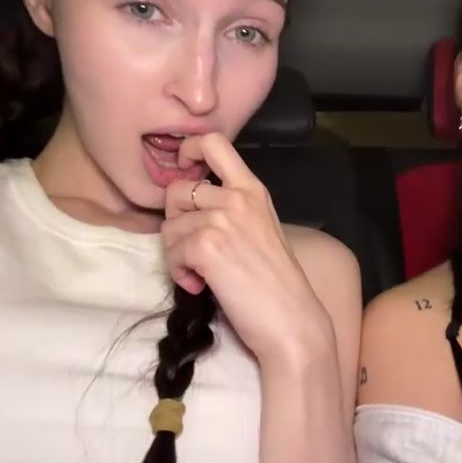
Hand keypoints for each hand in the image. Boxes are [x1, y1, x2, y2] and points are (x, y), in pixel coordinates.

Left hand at [161, 133, 335, 368]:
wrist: (291, 320)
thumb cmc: (278, 283)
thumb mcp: (262, 229)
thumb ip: (234, 209)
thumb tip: (192, 209)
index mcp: (253, 189)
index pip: (213, 142)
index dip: (188, 151)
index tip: (184, 173)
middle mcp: (237, 197)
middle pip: (177, 188)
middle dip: (175, 220)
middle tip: (192, 246)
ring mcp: (222, 219)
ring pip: (169, 225)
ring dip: (177, 253)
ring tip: (200, 273)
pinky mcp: (207, 246)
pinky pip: (172, 252)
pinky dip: (179, 273)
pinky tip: (201, 286)